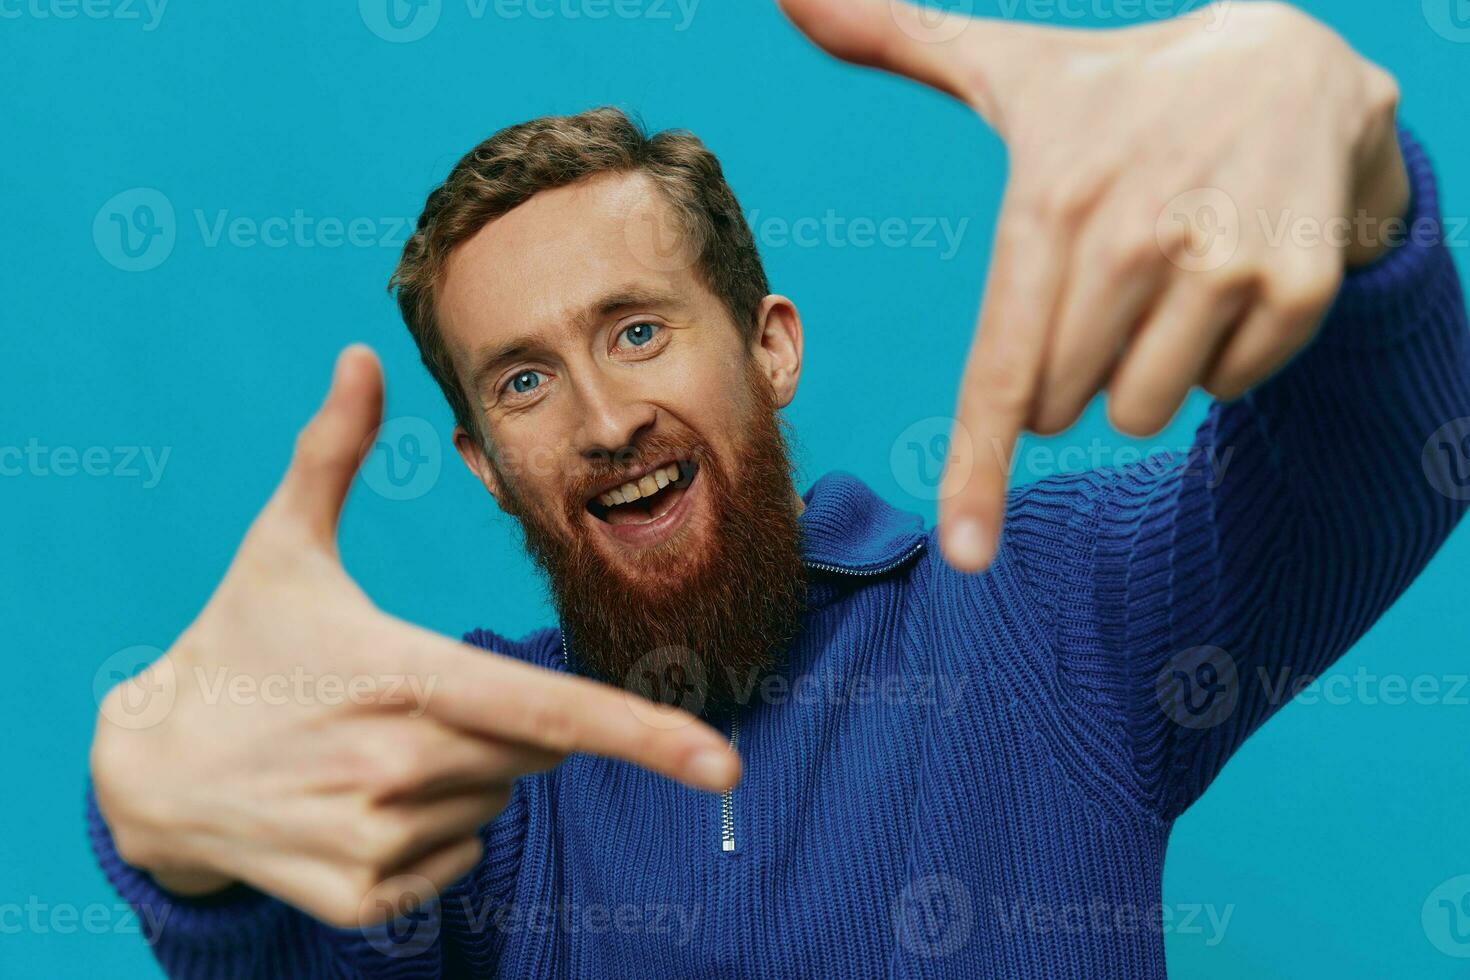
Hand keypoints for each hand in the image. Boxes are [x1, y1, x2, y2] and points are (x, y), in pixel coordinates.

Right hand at [89, 346, 739, 927]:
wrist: (149, 774)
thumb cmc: (234, 644)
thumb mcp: (279, 544)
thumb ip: (334, 451)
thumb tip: (358, 352)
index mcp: (404, 676)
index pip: (552, 711)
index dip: (648, 737)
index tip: (724, 766)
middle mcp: (400, 765)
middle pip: (536, 747)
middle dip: (506, 717)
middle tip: (414, 694)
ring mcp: (378, 839)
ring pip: (498, 802)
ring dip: (466, 773)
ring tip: (371, 746)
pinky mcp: (362, 896)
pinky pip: (458, 861)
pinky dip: (433, 833)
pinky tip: (357, 801)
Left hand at [777, 0, 1406, 569]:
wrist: (1297, 66)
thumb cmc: (1123, 91)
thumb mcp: (1015, 65)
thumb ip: (896, 38)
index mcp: (1048, 204)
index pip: (1000, 372)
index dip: (978, 472)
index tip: (965, 554)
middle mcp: (1133, 238)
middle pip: (1065, 407)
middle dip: (1070, 368)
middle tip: (1106, 276)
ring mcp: (1223, 264)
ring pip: (1140, 412)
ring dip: (1139, 370)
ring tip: (1166, 274)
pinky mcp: (1297, 289)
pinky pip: (1224, 392)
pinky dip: (1216, 357)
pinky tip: (1225, 276)